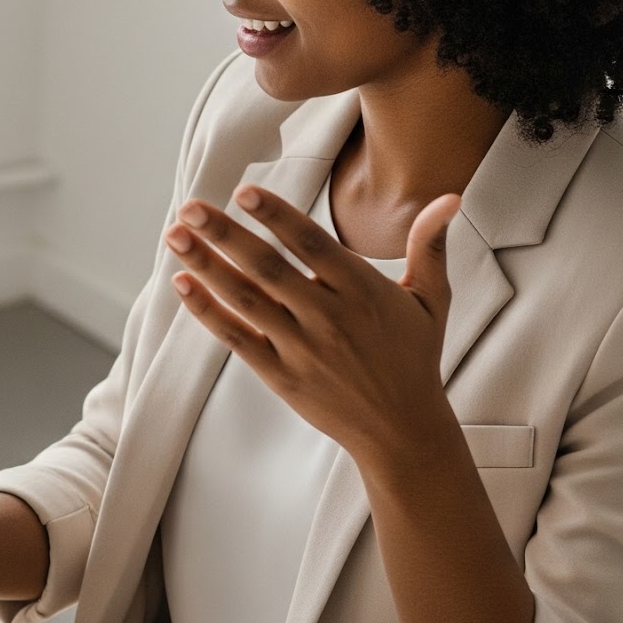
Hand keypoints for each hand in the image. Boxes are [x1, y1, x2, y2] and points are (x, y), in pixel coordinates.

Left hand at [162, 184, 463, 462]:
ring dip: (206, 266)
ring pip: (246, 300)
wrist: (403, 430)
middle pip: (268, 269)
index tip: (244, 192)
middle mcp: (328, 318)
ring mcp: (301, 349)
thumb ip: (430, 245)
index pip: (312, 246)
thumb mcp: (432, 299)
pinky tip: (182, 284)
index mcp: (362, 292)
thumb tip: (449, 197)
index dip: (277, 218)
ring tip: (174, 235)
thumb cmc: (416, 357)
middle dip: (225, 235)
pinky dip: (208, 313)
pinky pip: (238, 339)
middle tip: (190, 206)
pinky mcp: (281, 376)